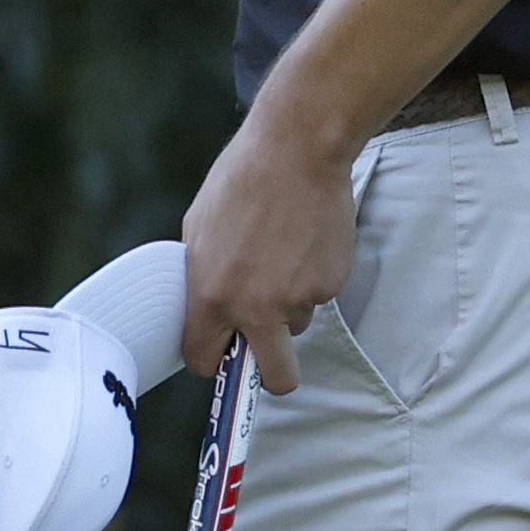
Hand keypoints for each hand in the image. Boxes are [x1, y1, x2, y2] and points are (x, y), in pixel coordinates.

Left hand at [178, 106, 357, 393]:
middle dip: (271, 373)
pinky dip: (311, 277)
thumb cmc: (241, 181)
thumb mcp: (199, 228)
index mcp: (211, 294)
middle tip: (267, 348)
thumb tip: (206, 306)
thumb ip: (202, 276)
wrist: (295, 151)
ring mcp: (297, 299)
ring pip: (295, 325)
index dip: (212, 360)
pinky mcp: (330, 285)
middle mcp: (255, 307)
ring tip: (281, 253)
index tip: (220, 355)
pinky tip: (303, 240)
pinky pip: (318, 296)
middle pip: (274, 378)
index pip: (203, 359)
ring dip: (289, 303)